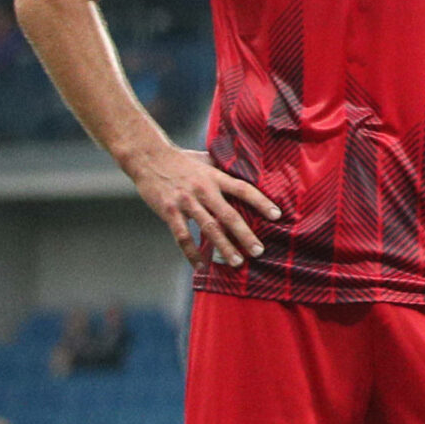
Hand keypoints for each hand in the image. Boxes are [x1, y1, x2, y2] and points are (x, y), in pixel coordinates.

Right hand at [126, 144, 279, 268]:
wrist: (147, 157)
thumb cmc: (180, 159)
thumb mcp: (206, 159)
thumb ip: (224, 168)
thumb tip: (248, 170)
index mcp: (215, 176)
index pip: (244, 189)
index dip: (261, 202)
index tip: (277, 216)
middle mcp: (203, 190)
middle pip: (229, 214)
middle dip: (245, 234)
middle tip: (259, 251)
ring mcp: (186, 201)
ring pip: (208, 228)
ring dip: (224, 247)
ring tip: (237, 262)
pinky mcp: (169, 211)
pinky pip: (182, 236)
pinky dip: (192, 253)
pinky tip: (201, 266)